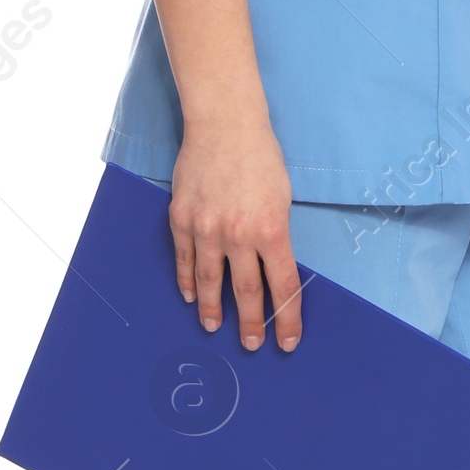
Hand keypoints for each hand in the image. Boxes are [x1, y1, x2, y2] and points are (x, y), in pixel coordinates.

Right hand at [170, 112, 301, 350]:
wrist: (224, 125)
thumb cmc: (260, 158)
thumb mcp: (283, 199)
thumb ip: (275, 236)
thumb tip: (271, 270)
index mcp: (271, 230)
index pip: (283, 287)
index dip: (287, 319)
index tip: (287, 341)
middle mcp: (239, 235)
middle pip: (247, 292)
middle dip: (252, 324)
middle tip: (251, 344)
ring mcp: (206, 229)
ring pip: (210, 282)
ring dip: (213, 309)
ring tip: (214, 327)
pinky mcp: (182, 219)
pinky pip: (185, 259)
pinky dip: (187, 281)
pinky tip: (190, 296)